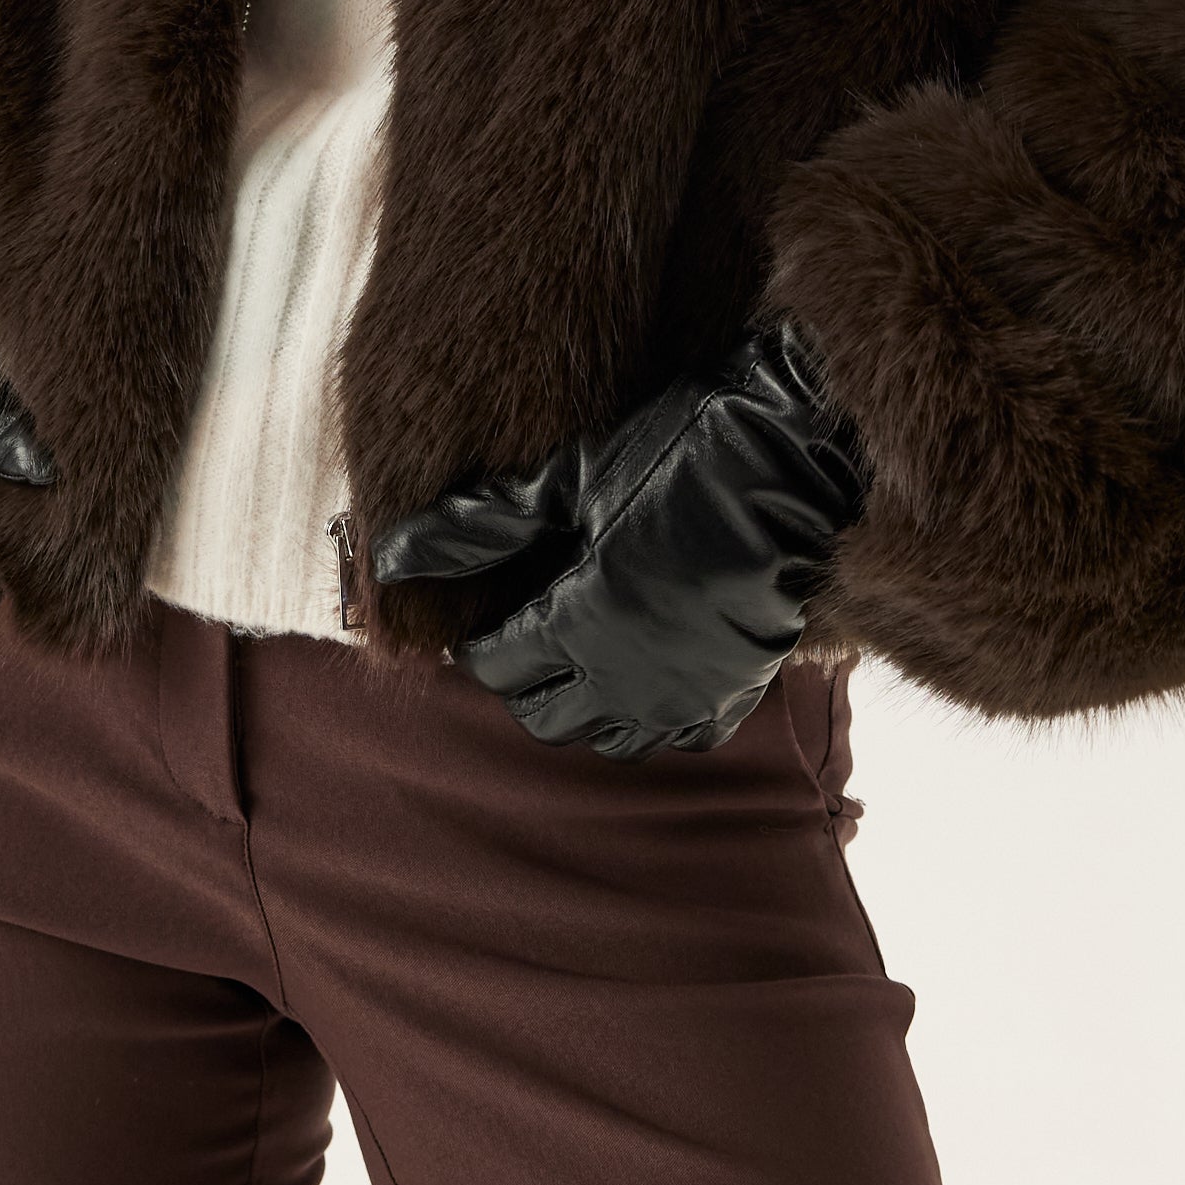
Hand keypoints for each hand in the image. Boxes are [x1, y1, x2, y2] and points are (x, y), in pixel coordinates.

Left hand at [370, 321, 867, 761]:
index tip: (480, 617)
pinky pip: (676, 735)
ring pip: (609, 737)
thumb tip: (386, 558)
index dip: (479, 643)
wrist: (799, 447)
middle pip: (545, 716)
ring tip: (576, 649)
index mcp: (583, 623)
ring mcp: (691, 692)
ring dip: (580, 702)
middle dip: (521, 679)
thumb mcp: (572, 476)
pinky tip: (641, 664)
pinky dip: (647, 713)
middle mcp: (634, 677)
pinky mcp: (738, 691)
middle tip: (522, 630)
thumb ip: (477, 525)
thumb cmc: (681, 449)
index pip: (500, 666)